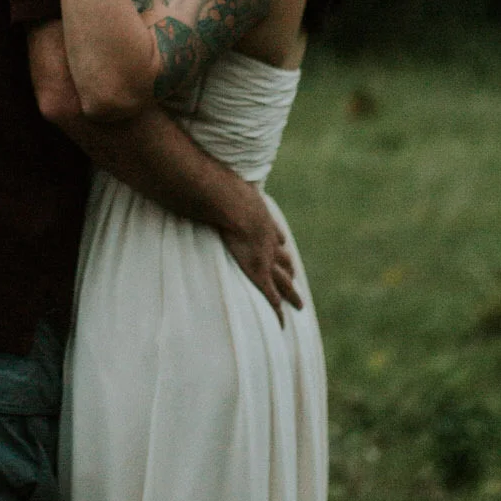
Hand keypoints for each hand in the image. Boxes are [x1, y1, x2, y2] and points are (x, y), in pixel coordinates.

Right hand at [221, 188, 301, 322]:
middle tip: (295, 279)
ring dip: (291, 292)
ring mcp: (267, 259)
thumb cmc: (224, 191)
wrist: (232, 204)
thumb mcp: (226, 185)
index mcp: (262, 222)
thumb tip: (202, 175)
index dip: (278, 243)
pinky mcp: (259, 274)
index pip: (274, 236)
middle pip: (284, 260)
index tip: (281, 246)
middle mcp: (269, 242)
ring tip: (298, 303)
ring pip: (284, 281)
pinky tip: (282, 325)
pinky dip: (277, 312)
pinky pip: (272, 298)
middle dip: (289, 270)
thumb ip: (218, 184)